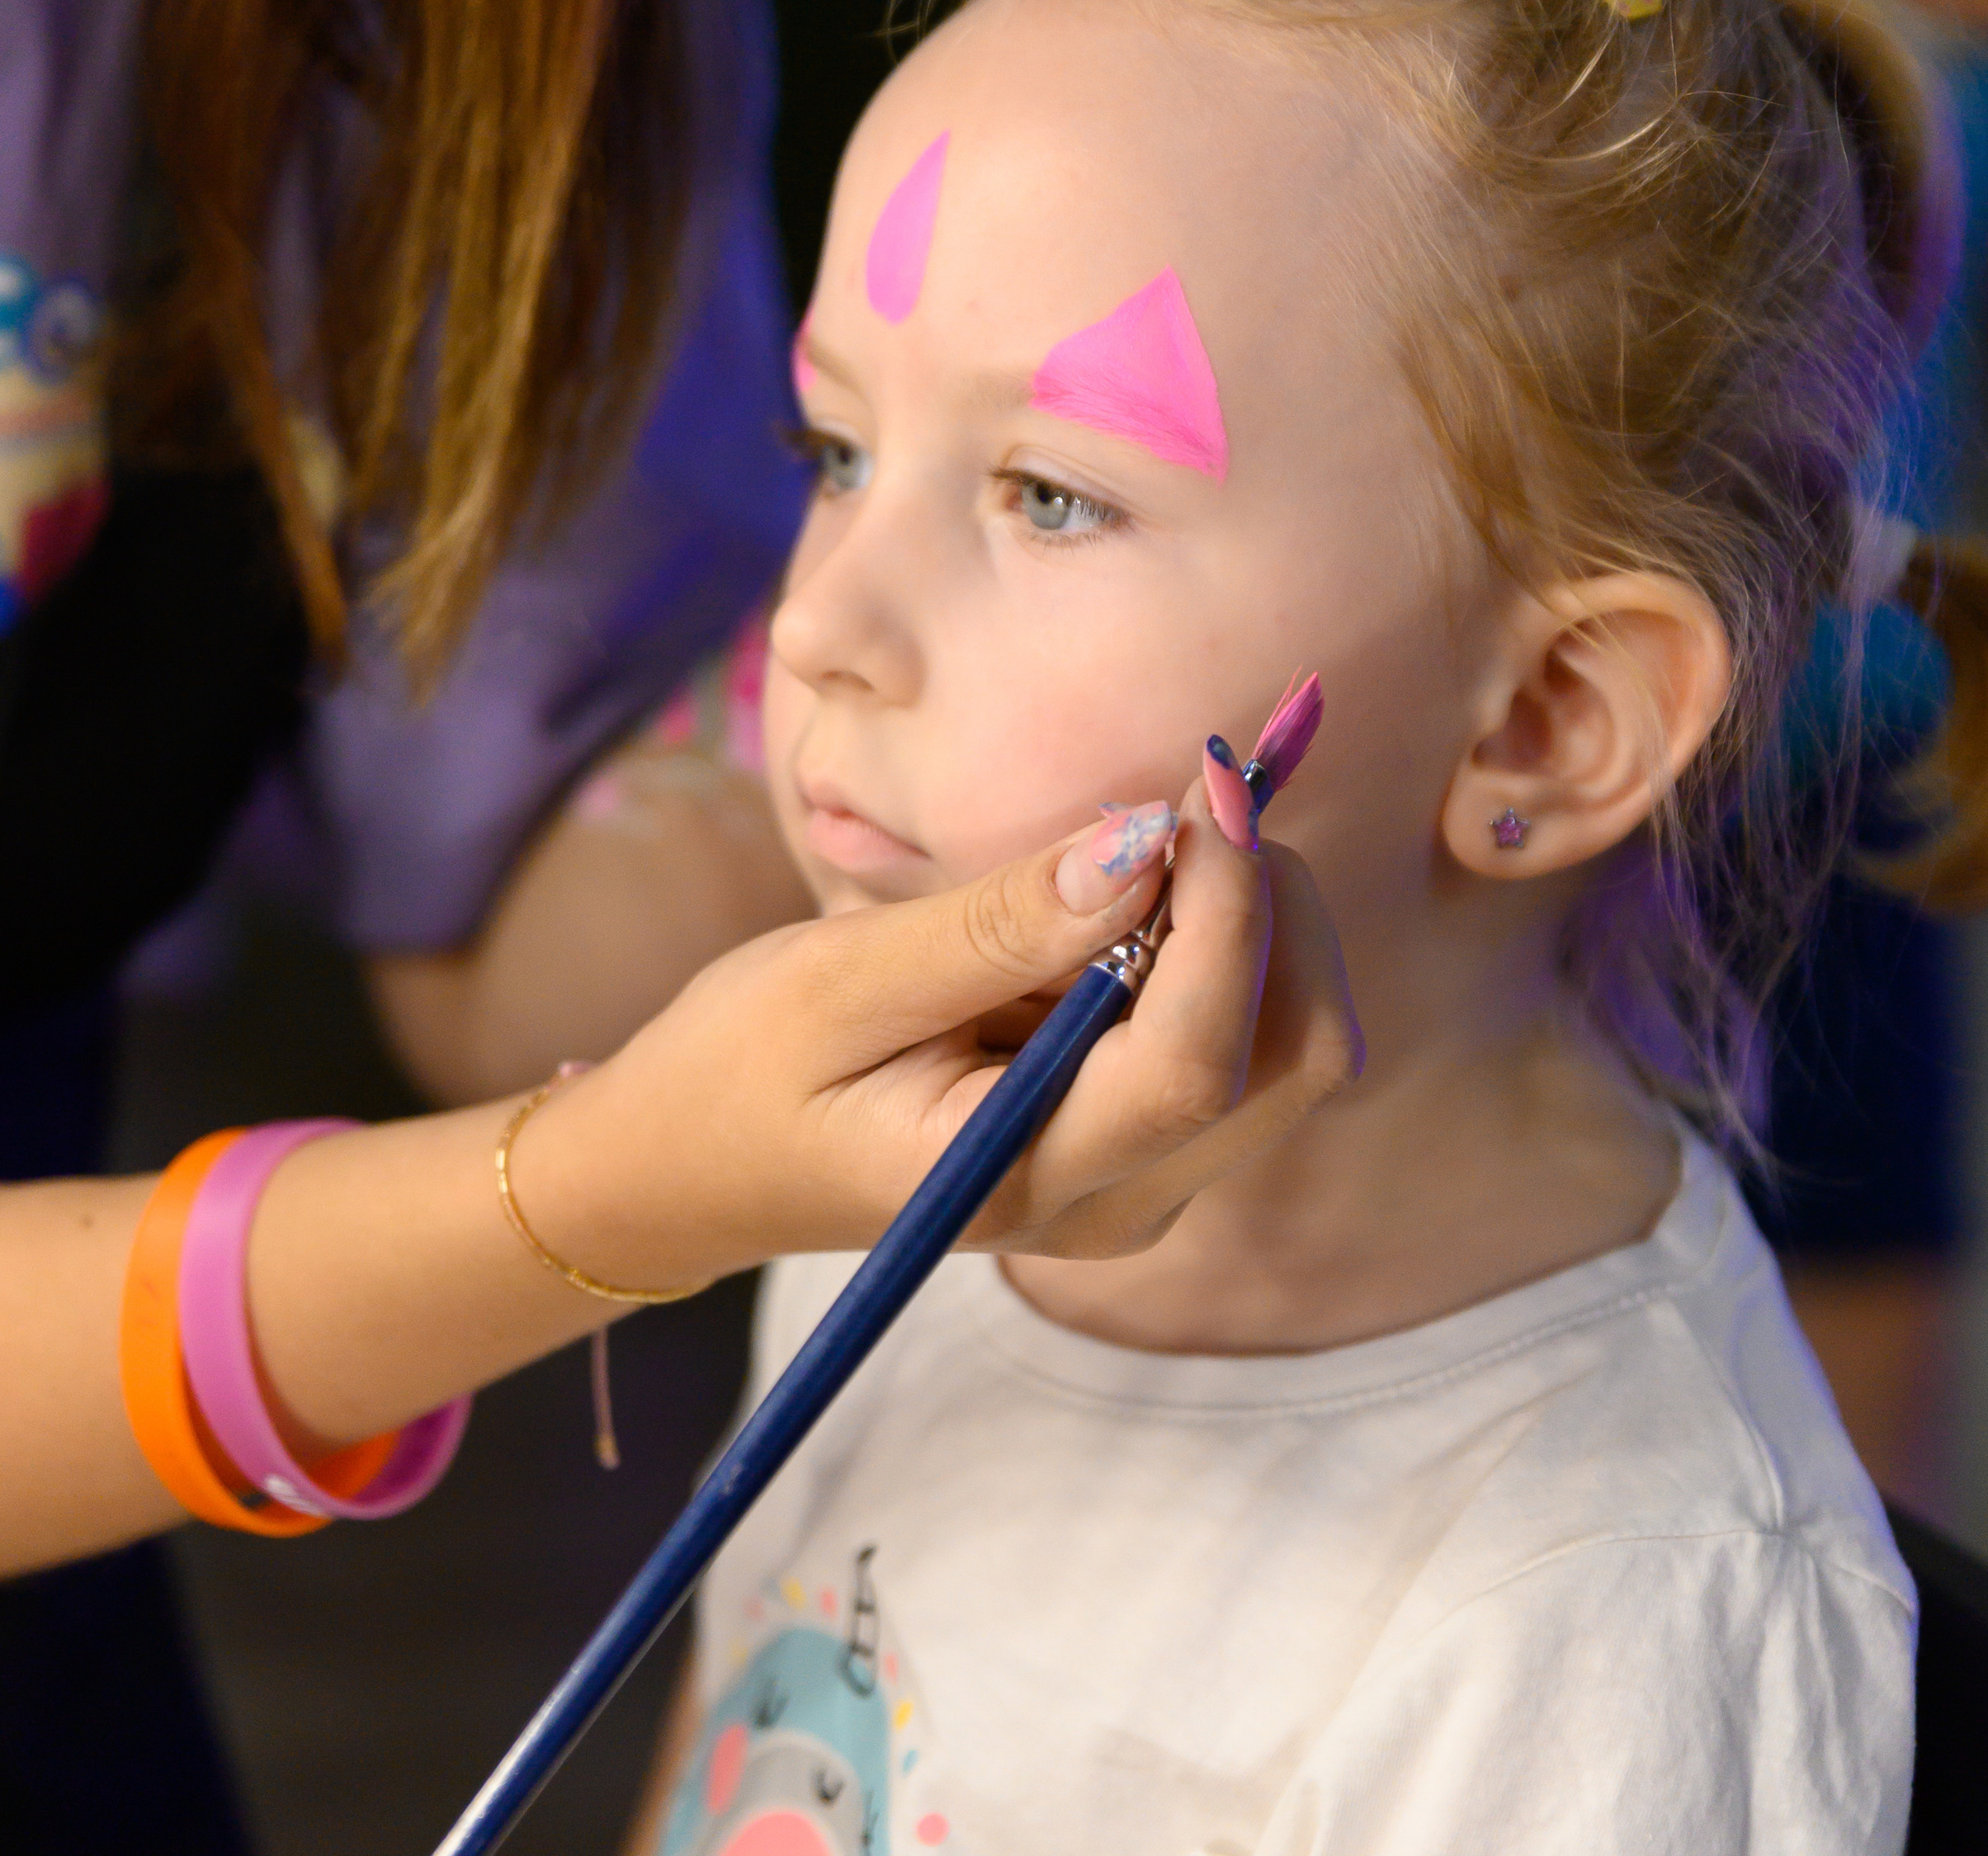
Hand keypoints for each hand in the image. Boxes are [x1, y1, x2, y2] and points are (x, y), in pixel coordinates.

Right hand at [543, 785, 1358, 1279]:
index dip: (1229, 913)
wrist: (696, 1165)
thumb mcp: (839, 980)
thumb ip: (996, 925)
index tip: (1208, 781)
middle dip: (1270, 911)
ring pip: (1290, 1048)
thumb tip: (1143, 845)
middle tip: (1191, 797)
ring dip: (1258, 924)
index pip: (1199, 1064)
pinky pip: (1242, 1041)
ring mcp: (1138, 1185)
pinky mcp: (1139, 1146)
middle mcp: (1113, 1205)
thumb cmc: (743, 1065)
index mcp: (1025, 1179)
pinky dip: (1225, 949)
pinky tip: (1139, 896)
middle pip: (1291, 1060)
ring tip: (1153, 843)